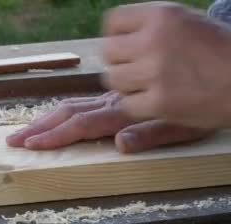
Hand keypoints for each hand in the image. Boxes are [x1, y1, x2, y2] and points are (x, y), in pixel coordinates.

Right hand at [6, 91, 210, 152]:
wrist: (229, 66)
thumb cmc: (210, 103)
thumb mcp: (188, 126)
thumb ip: (151, 136)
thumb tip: (119, 145)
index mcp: (130, 111)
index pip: (83, 125)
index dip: (54, 136)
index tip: (30, 145)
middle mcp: (119, 97)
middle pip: (69, 112)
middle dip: (39, 127)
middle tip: (13, 140)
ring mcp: (119, 88)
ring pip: (75, 101)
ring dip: (47, 118)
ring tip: (26, 130)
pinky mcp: (121, 83)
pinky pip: (88, 91)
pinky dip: (66, 104)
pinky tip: (56, 113)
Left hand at [103, 2, 230, 128]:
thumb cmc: (220, 51)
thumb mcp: (187, 22)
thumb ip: (151, 24)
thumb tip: (113, 35)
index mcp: (162, 15)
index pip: (113, 22)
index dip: (118, 35)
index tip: (130, 46)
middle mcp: (155, 40)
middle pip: (108, 52)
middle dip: (121, 61)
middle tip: (141, 68)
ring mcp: (155, 72)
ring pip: (114, 79)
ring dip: (128, 84)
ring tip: (152, 83)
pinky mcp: (159, 102)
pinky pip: (128, 104)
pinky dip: (140, 105)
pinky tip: (160, 99)